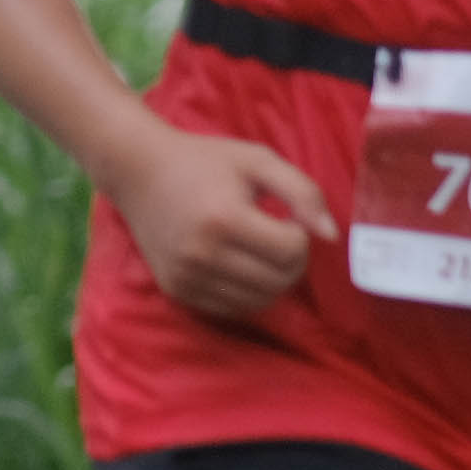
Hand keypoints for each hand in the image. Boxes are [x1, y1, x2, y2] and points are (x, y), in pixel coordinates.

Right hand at [108, 128, 336, 324]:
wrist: (139, 173)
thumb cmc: (204, 161)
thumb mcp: (258, 161)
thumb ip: (303, 192)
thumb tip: (331, 236)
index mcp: (225, 218)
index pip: (291, 250)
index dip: (300, 234)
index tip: (286, 217)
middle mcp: (203, 254)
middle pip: (279, 281)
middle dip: (293, 262)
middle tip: (280, 237)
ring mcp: (187, 277)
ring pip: (259, 301)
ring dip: (273, 281)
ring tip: (262, 253)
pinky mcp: (178, 291)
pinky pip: (232, 309)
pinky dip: (248, 293)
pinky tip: (241, 265)